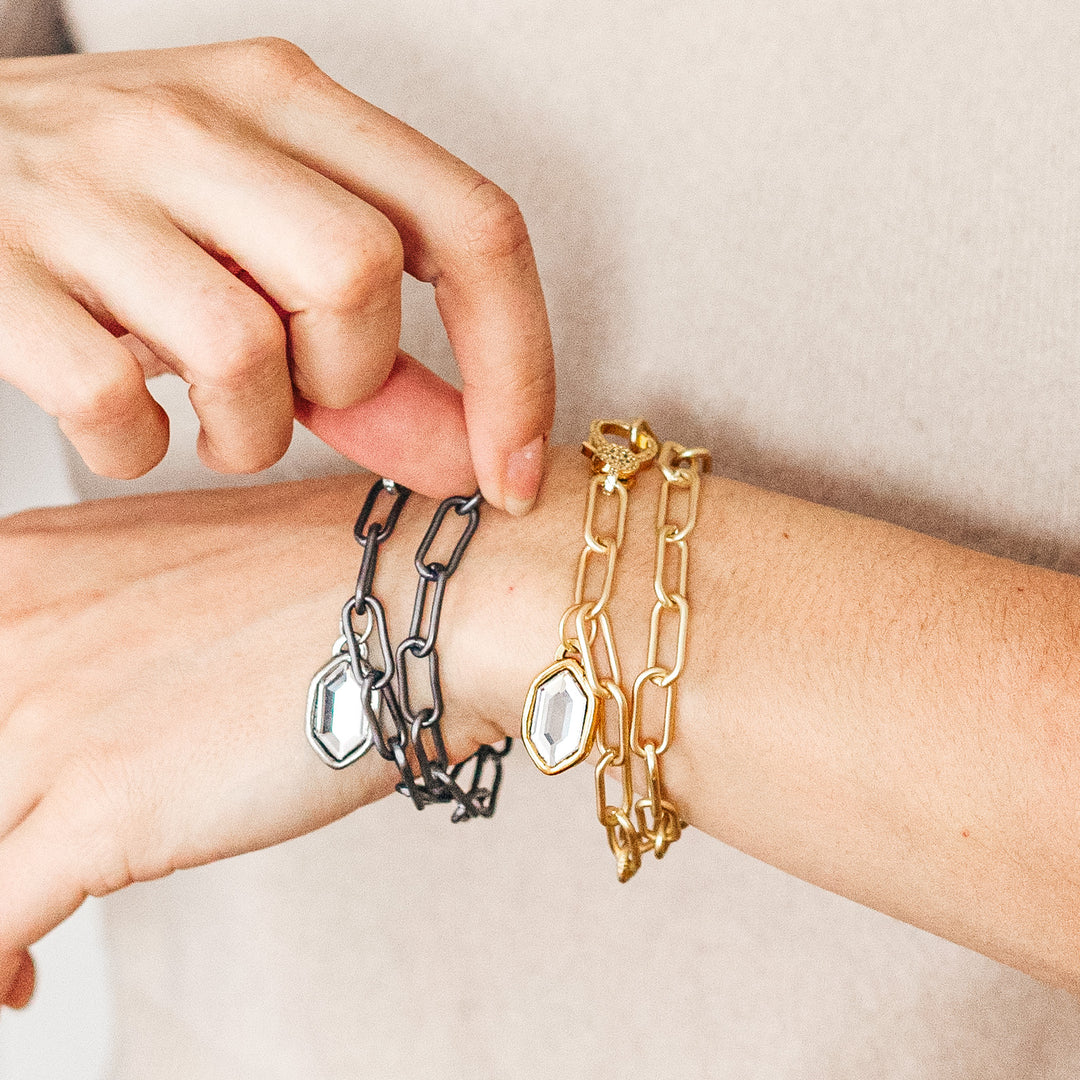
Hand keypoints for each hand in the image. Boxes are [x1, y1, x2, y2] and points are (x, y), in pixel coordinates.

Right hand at [0, 39, 553, 509]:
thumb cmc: (125, 210)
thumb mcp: (263, 257)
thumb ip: (373, 359)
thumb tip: (469, 457)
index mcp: (287, 100)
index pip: (471, 224)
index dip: (515, 364)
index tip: (509, 470)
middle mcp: (195, 121)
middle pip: (361, 274)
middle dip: (349, 376)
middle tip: (295, 392)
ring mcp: (88, 185)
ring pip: (246, 346)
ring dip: (248, 432)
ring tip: (212, 421)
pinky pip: (112, 400)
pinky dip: (137, 448)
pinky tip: (130, 424)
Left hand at [0, 478, 494, 1011]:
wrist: (423, 604)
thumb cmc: (330, 584)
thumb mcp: (170, 572)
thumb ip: (91, 629)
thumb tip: (70, 708)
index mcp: (21, 564)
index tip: (11, 799)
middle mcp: (12, 631)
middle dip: (2, 821)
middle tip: (33, 851)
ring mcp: (44, 723)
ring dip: (0, 893)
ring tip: (18, 938)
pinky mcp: (98, 814)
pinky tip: (17, 980)